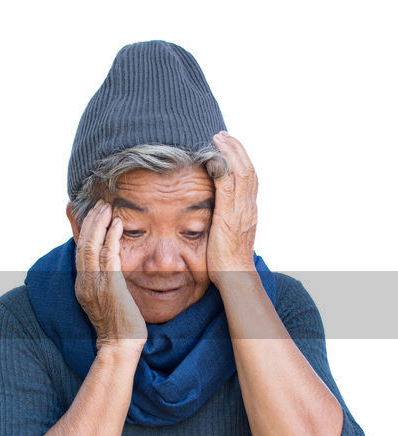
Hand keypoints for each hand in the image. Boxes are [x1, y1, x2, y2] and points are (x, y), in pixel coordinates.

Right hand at [74, 202, 146, 349]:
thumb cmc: (118, 326)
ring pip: (93, 246)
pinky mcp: (110, 285)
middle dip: (91, 221)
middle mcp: (85, 281)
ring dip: (100, 224)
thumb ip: (103, 283)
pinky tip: (117, 224)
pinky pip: (109, 255)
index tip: (94, 216)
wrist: (119, 344)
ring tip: (107, 208)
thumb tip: (110, 270)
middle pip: (83, 244)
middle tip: (99, 204)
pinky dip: (112, 237)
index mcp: (81, 285)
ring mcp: (95, 283)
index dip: (86, 231)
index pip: (81, 251)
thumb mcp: (105, 301)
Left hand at [208, 131, 258, 282]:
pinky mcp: (230, 215)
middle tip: (222, 135)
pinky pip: (228, 186)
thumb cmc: (225, 260)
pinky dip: (223, 169)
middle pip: (248, 169)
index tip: (229, 145)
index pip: (249, 178)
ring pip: (242, 172)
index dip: (240, 159)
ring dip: (230, 152)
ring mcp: (242, 210)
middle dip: (236, 149)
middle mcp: (249, 207)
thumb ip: (223, 218)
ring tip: (218, 138)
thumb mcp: (227, 233)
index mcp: (248, 210)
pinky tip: (213, 157)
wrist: (234, 275)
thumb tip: (213, 210)